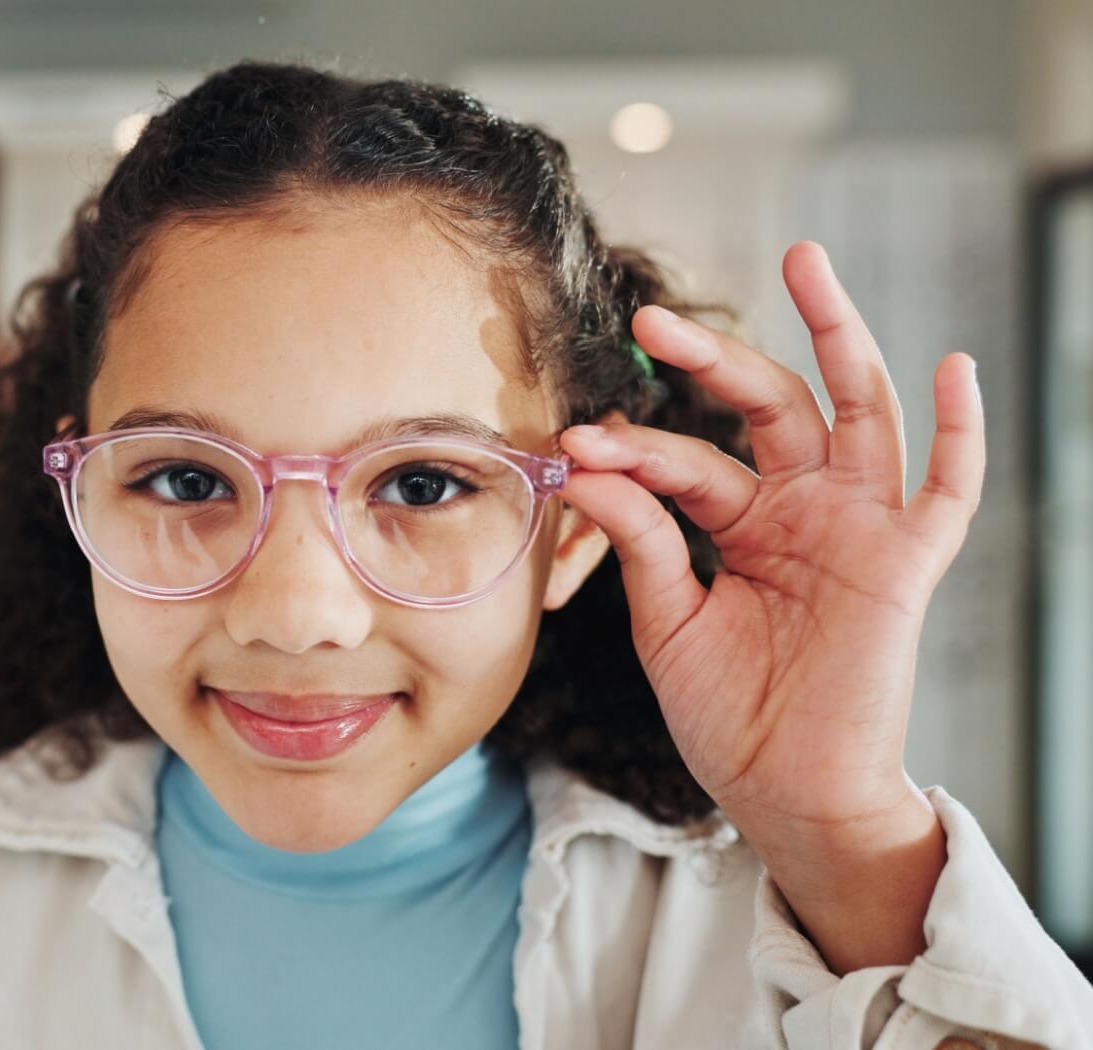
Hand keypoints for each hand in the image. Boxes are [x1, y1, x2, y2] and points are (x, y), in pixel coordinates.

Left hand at [554, 242, 982, 968]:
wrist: (780, 793)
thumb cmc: (727, 712)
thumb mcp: (667, 619)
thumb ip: (639, 539)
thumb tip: (586, 463)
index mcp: (743, 522)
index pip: (691, 459)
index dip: (637, 448)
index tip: (576, 443)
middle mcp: (803, 509)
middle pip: (769, 405)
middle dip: (713, 360)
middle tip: (653, 322)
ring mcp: (857, 528)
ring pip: (857, 411)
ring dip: (836, 336)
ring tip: (805, 263)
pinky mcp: (904, 566)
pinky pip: (947, 492)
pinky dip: (958, 432)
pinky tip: (954, 368)